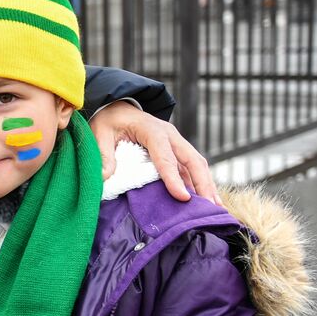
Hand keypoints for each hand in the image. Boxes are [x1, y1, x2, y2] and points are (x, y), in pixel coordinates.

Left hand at [88, 101, 220, 204]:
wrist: (117, 107)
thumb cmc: (110, 120)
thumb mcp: (100, 132)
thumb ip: (103, 154)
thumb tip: (104, 177)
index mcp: (152, 130)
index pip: (165, 156)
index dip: (174, 178)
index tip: (183, 198)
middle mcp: (170, 135)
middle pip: (192, 159)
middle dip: (202, 183)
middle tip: (210, 207)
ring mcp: (176, 143)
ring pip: (196, 164)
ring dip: (206, 185)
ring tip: (216, 208)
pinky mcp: (176, 151)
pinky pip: (191, 167)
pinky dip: (199, 183)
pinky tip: (204, 200)